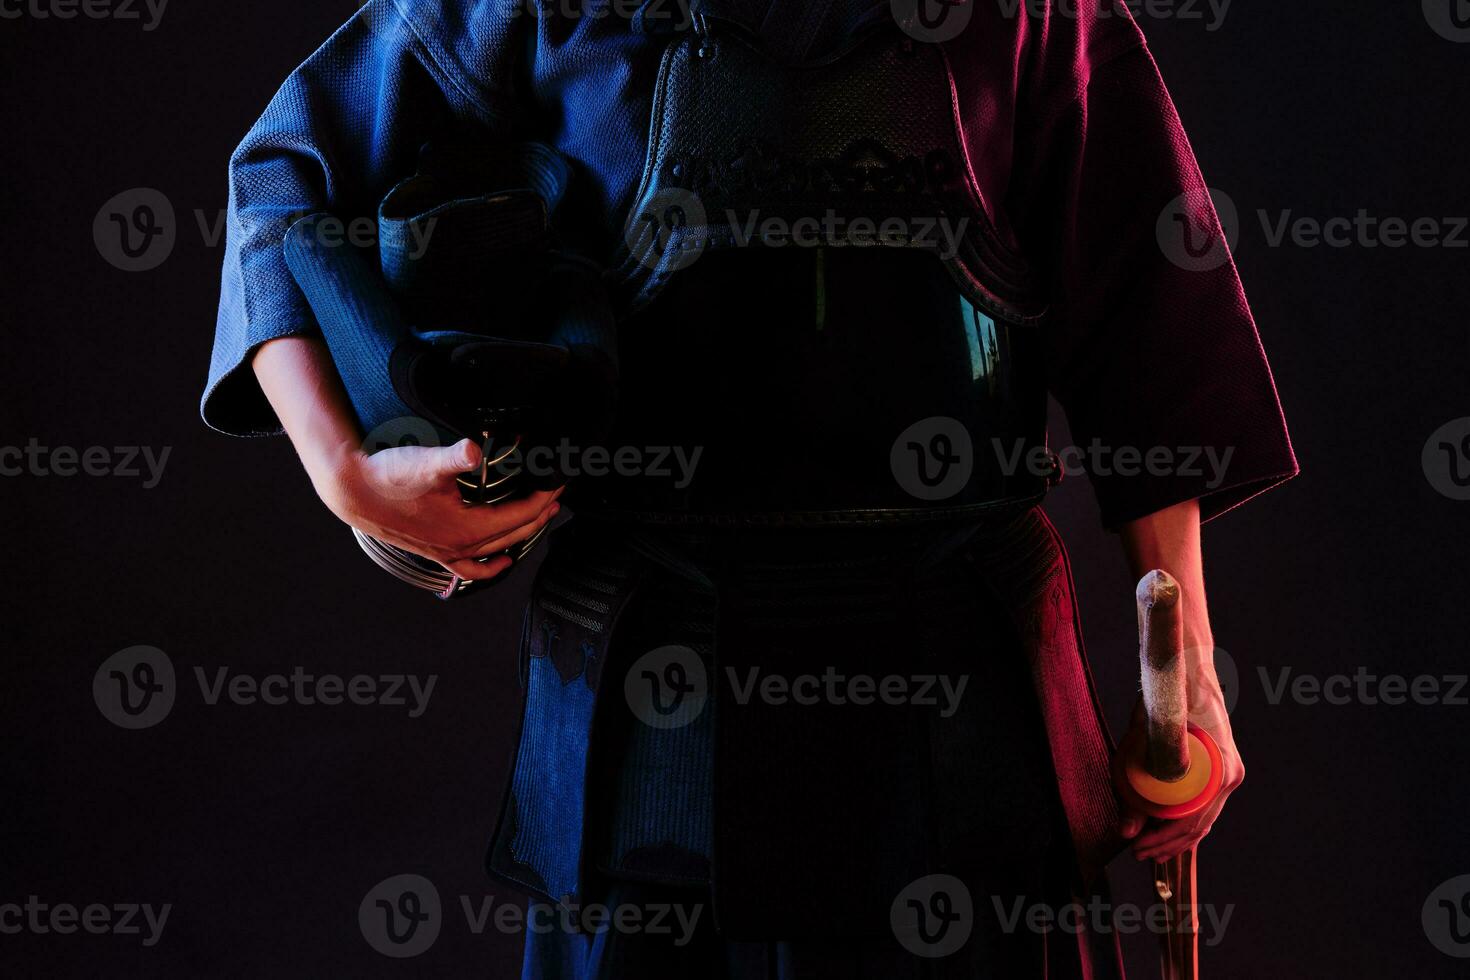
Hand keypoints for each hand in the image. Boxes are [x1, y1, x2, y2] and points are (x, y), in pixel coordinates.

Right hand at [319, 437, 562, 580]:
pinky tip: (501, 561)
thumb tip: (473, 449)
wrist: (353, 492)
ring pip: (497, 549)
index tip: (557, 481)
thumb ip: (455, 457)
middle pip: (515, 533)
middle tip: (557, 495)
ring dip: (522, 534)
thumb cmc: (389, 477)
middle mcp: (460, 546)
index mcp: (466, 529)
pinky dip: (490, 566)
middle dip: (540, 513)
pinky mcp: (435, 551)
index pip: (520, 515)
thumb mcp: (427, 462)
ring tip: (540, 518)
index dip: (542, 497)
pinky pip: (471, 567)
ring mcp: (447, 552)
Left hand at [1119, 653, 1243, 861]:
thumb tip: (1126, 831)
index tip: (1138, 848)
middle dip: (1166, 844)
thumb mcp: (1141, 737)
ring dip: (1175, 837)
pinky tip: (1165, 833)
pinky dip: (1185, 821)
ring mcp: (1227, 772)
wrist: (1187, 666)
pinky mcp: (1219, 769)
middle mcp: (1230, 774)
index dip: (1164, 840)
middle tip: (1136, 854)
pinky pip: (1204, 804)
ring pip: (1203, 818)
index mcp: (1220, 769)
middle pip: (1200, 824)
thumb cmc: (1165, 695)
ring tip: (1148, 850)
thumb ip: (1132, 784)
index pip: (1193, 821)